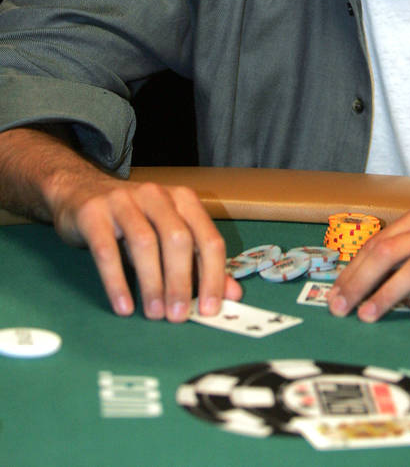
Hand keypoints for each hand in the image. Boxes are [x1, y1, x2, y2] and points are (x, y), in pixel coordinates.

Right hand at [51, 175, 240, 321]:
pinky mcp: (93, 213)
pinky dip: (117, 281)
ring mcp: (124, 201)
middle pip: (178, 239)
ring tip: (154, 314)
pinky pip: (106, 250)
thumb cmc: (132, 221)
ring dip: (152, 283)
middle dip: (182, 281)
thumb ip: (199, 264)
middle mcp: (157, 195)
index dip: (213, 275)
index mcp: (183, 200)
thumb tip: (231, 296)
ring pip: (145, 243)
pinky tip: (124, 306)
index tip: (210, 309)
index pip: (208, 238)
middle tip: (178, 316)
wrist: (80, 192)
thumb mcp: (167, 238)